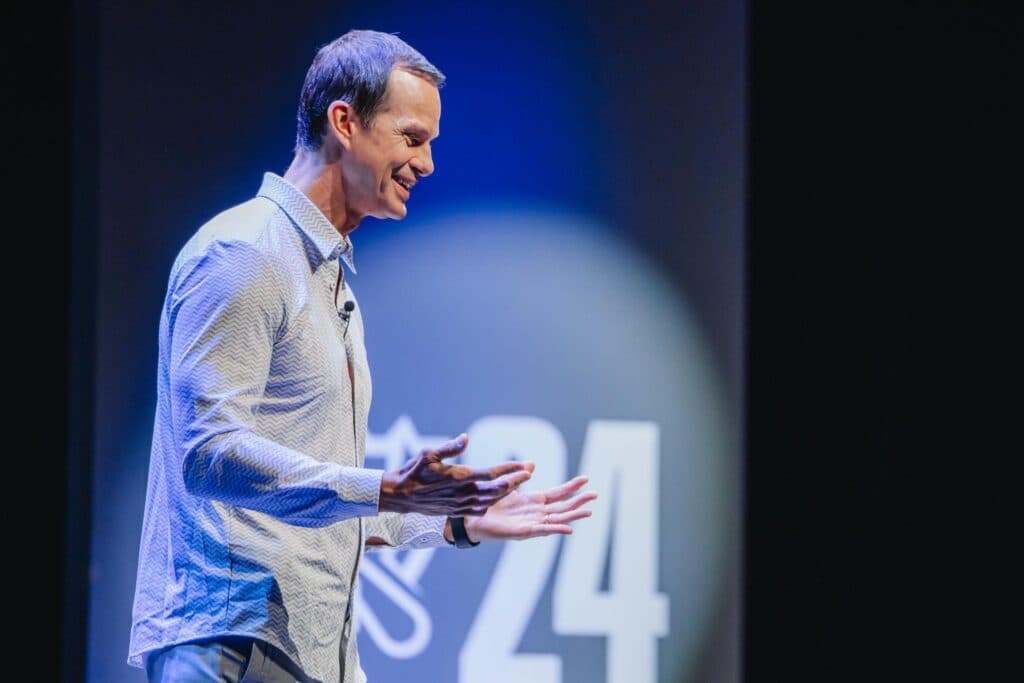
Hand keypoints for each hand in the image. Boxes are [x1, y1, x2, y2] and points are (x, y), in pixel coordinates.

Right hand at [378, 433, 532, 515]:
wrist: (400, 496)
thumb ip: (450, 447)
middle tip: (529, 472)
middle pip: (497, 490)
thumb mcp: (429, 453)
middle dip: (515, 481)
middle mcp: (463, 494)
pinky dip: (493, 501)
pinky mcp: (457, 512)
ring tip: (518, 482)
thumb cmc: (413, 471)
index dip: (510, 470)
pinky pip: (481, 509)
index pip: (492, 474)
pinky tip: (497, 495)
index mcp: (460, 478)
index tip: (526, 465)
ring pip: (491, 501)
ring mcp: (461, 505)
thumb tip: (466, 437)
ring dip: (506, 492)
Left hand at [462, 468, 597, 541]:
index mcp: (534, 501)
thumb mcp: (507, 486)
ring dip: (573, 515)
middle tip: (595, 494)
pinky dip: (556, 529)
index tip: (586, 479)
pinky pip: (543, 530)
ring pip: (557, 519)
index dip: (572, 486)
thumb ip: (520, 476)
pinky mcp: (523, 532)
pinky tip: (569, 529)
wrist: (472, 519)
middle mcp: (536, 513)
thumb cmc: (489, 505)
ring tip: (589, 511)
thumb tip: (533, 464)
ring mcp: (532, 523)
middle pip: (563, 506)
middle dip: (579, 500)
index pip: (558, 493)